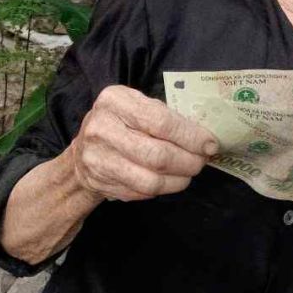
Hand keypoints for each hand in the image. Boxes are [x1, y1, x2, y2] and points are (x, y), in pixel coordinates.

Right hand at [68, 85, 218, 201]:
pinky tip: (167, 181)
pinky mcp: (98, 182)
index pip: (161, 121)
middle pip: (157, 154)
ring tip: (188, 174)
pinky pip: (139, 193)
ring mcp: (96, 158)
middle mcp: (102, 127)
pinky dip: (160, 190)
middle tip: (201, 162)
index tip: (210, 144)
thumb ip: (166, 117)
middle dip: (188, 161)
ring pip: (149, 180)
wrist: (82, 151)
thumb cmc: (122, 123)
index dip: (190, 136)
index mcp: (115, 100)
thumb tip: (204, 138)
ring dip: (178, 181)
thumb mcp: (138, 106)